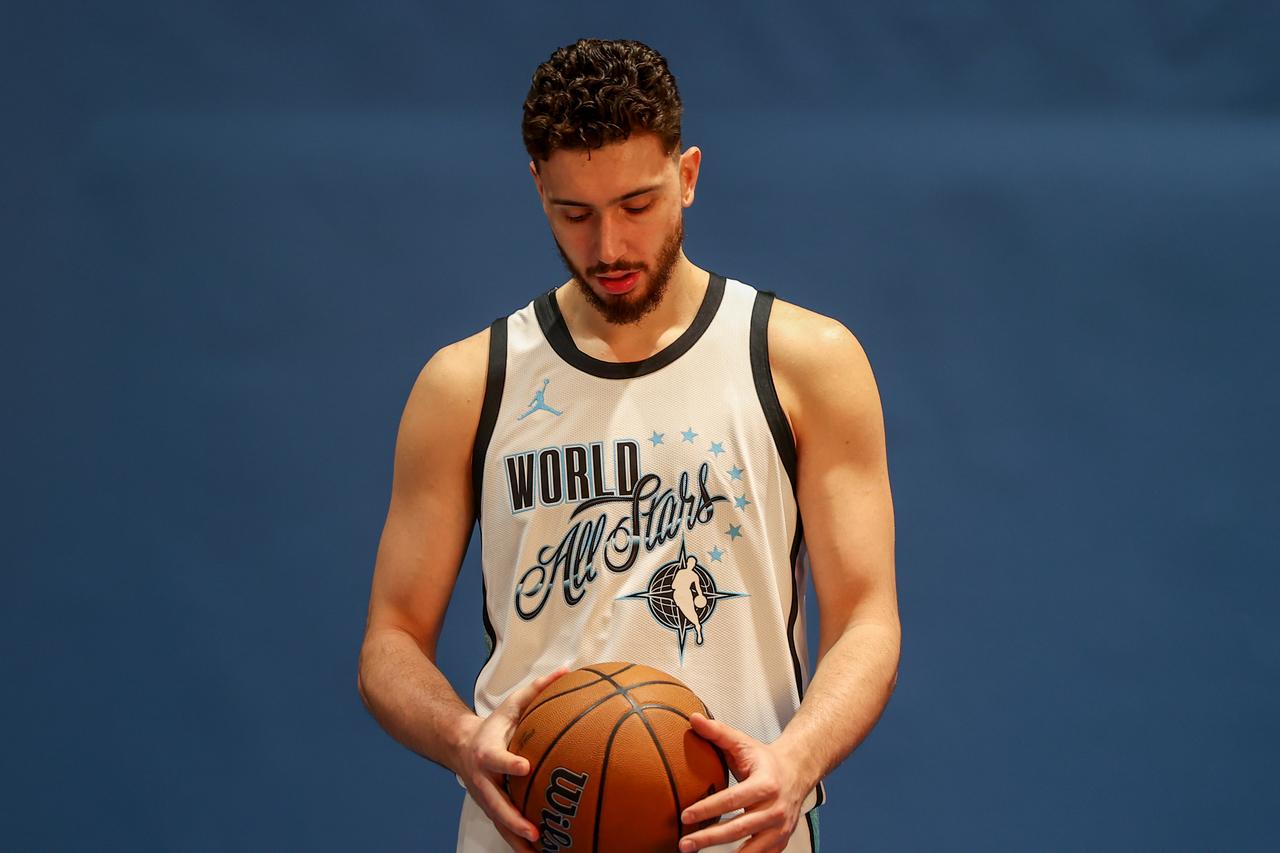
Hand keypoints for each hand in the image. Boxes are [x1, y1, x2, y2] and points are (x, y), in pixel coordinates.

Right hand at [456, 666, 568, 851]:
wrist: (459, 747)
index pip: (497, 759)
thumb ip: (537, 689)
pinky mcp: (490, 809)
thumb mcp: (510, 706)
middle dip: (513, 820)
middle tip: (534, 831)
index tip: (524, 767)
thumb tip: (565, 670)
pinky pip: (505, 830)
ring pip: (499, 824)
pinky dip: (519, 844)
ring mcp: (485, 798)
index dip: (509, 763)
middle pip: (495, 804)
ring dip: (516, 841)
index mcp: (487, 752)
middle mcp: (483, 780)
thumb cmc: (492, 727)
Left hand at [678, 713, 809, 852]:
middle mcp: (775, 809)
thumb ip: (717, 732)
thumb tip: (694, 719)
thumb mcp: (743, 743)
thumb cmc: (766, 761)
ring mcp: (779, 828)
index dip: (708, 808)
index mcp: (765, 784)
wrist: (797, 772)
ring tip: (695, 852)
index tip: (686, 816)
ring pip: (749, 848)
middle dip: (709, 837)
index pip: (733, 799)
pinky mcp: (780, 842)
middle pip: (738, 828)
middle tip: (685, 842)